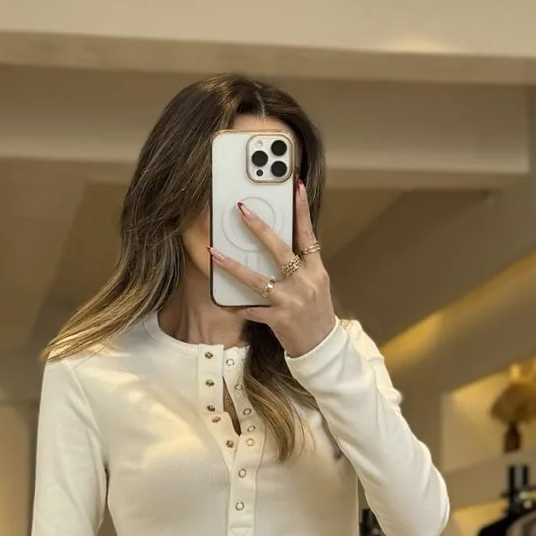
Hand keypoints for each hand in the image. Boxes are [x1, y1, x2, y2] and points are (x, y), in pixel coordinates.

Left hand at [210, 180, 334, 357]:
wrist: (322, 347)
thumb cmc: (316, 312)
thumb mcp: (315, 284)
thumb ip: (301, 265)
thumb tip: (280, 241)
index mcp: (316, 270)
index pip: (308, 234)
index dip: (302, 210)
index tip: (296, 187)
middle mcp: (305, 282)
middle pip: (280, 249)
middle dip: (259, 228)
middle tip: (242, 210)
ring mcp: (291, 301)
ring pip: (258, 279)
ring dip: (233, 265)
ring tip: (214, 252)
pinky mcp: (279, 319)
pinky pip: (251, 309)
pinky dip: (236, 305)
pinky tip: (222, 301)